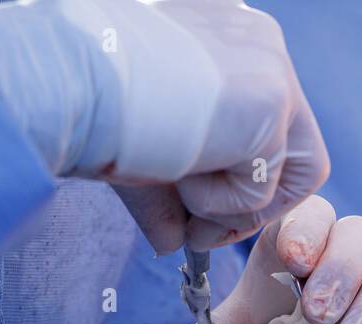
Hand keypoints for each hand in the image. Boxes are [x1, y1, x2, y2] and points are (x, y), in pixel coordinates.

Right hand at [0, 0, 328, 252]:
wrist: (62, 80)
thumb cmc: (81, 102)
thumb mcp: (143, 146)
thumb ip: (170, 191)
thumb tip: (173, 242)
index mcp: (230, 43)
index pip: (272, 127)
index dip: (240, 183)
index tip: (197, 214)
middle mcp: (261, 45)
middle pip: (299, 154)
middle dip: (252, 208)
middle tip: (198, 229)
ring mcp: (273, 71)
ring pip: (289, 177)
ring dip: (229, 207)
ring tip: (176, 185)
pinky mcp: (272, 105)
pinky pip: (261, 190)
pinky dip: (214, 204)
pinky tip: (175, 167)